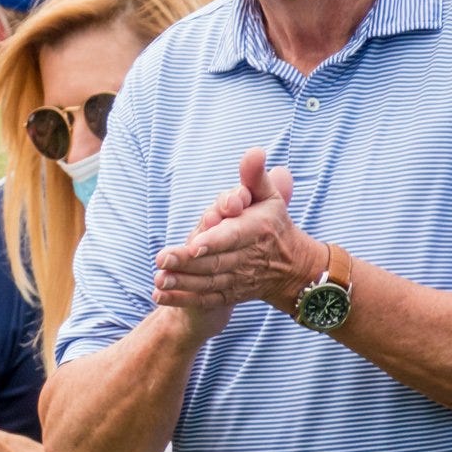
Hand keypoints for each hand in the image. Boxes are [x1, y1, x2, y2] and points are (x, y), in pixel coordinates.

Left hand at [153, 148, 322, 315]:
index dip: (214, 241)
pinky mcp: (230, 294)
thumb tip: (253, 151)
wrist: (292, 266)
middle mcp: (247, 257)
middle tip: (162, 259)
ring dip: (182, 283)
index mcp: (256, 230)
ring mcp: (238, 278)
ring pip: (208, 283)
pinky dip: (183, 300)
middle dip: (187, 262)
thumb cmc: (273, 223)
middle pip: (214, 261)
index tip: (194, 245)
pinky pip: (206, 299)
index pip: (233, 236)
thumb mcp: (268, 195)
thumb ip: (254, 176)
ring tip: (158, 279)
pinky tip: (160, 296)